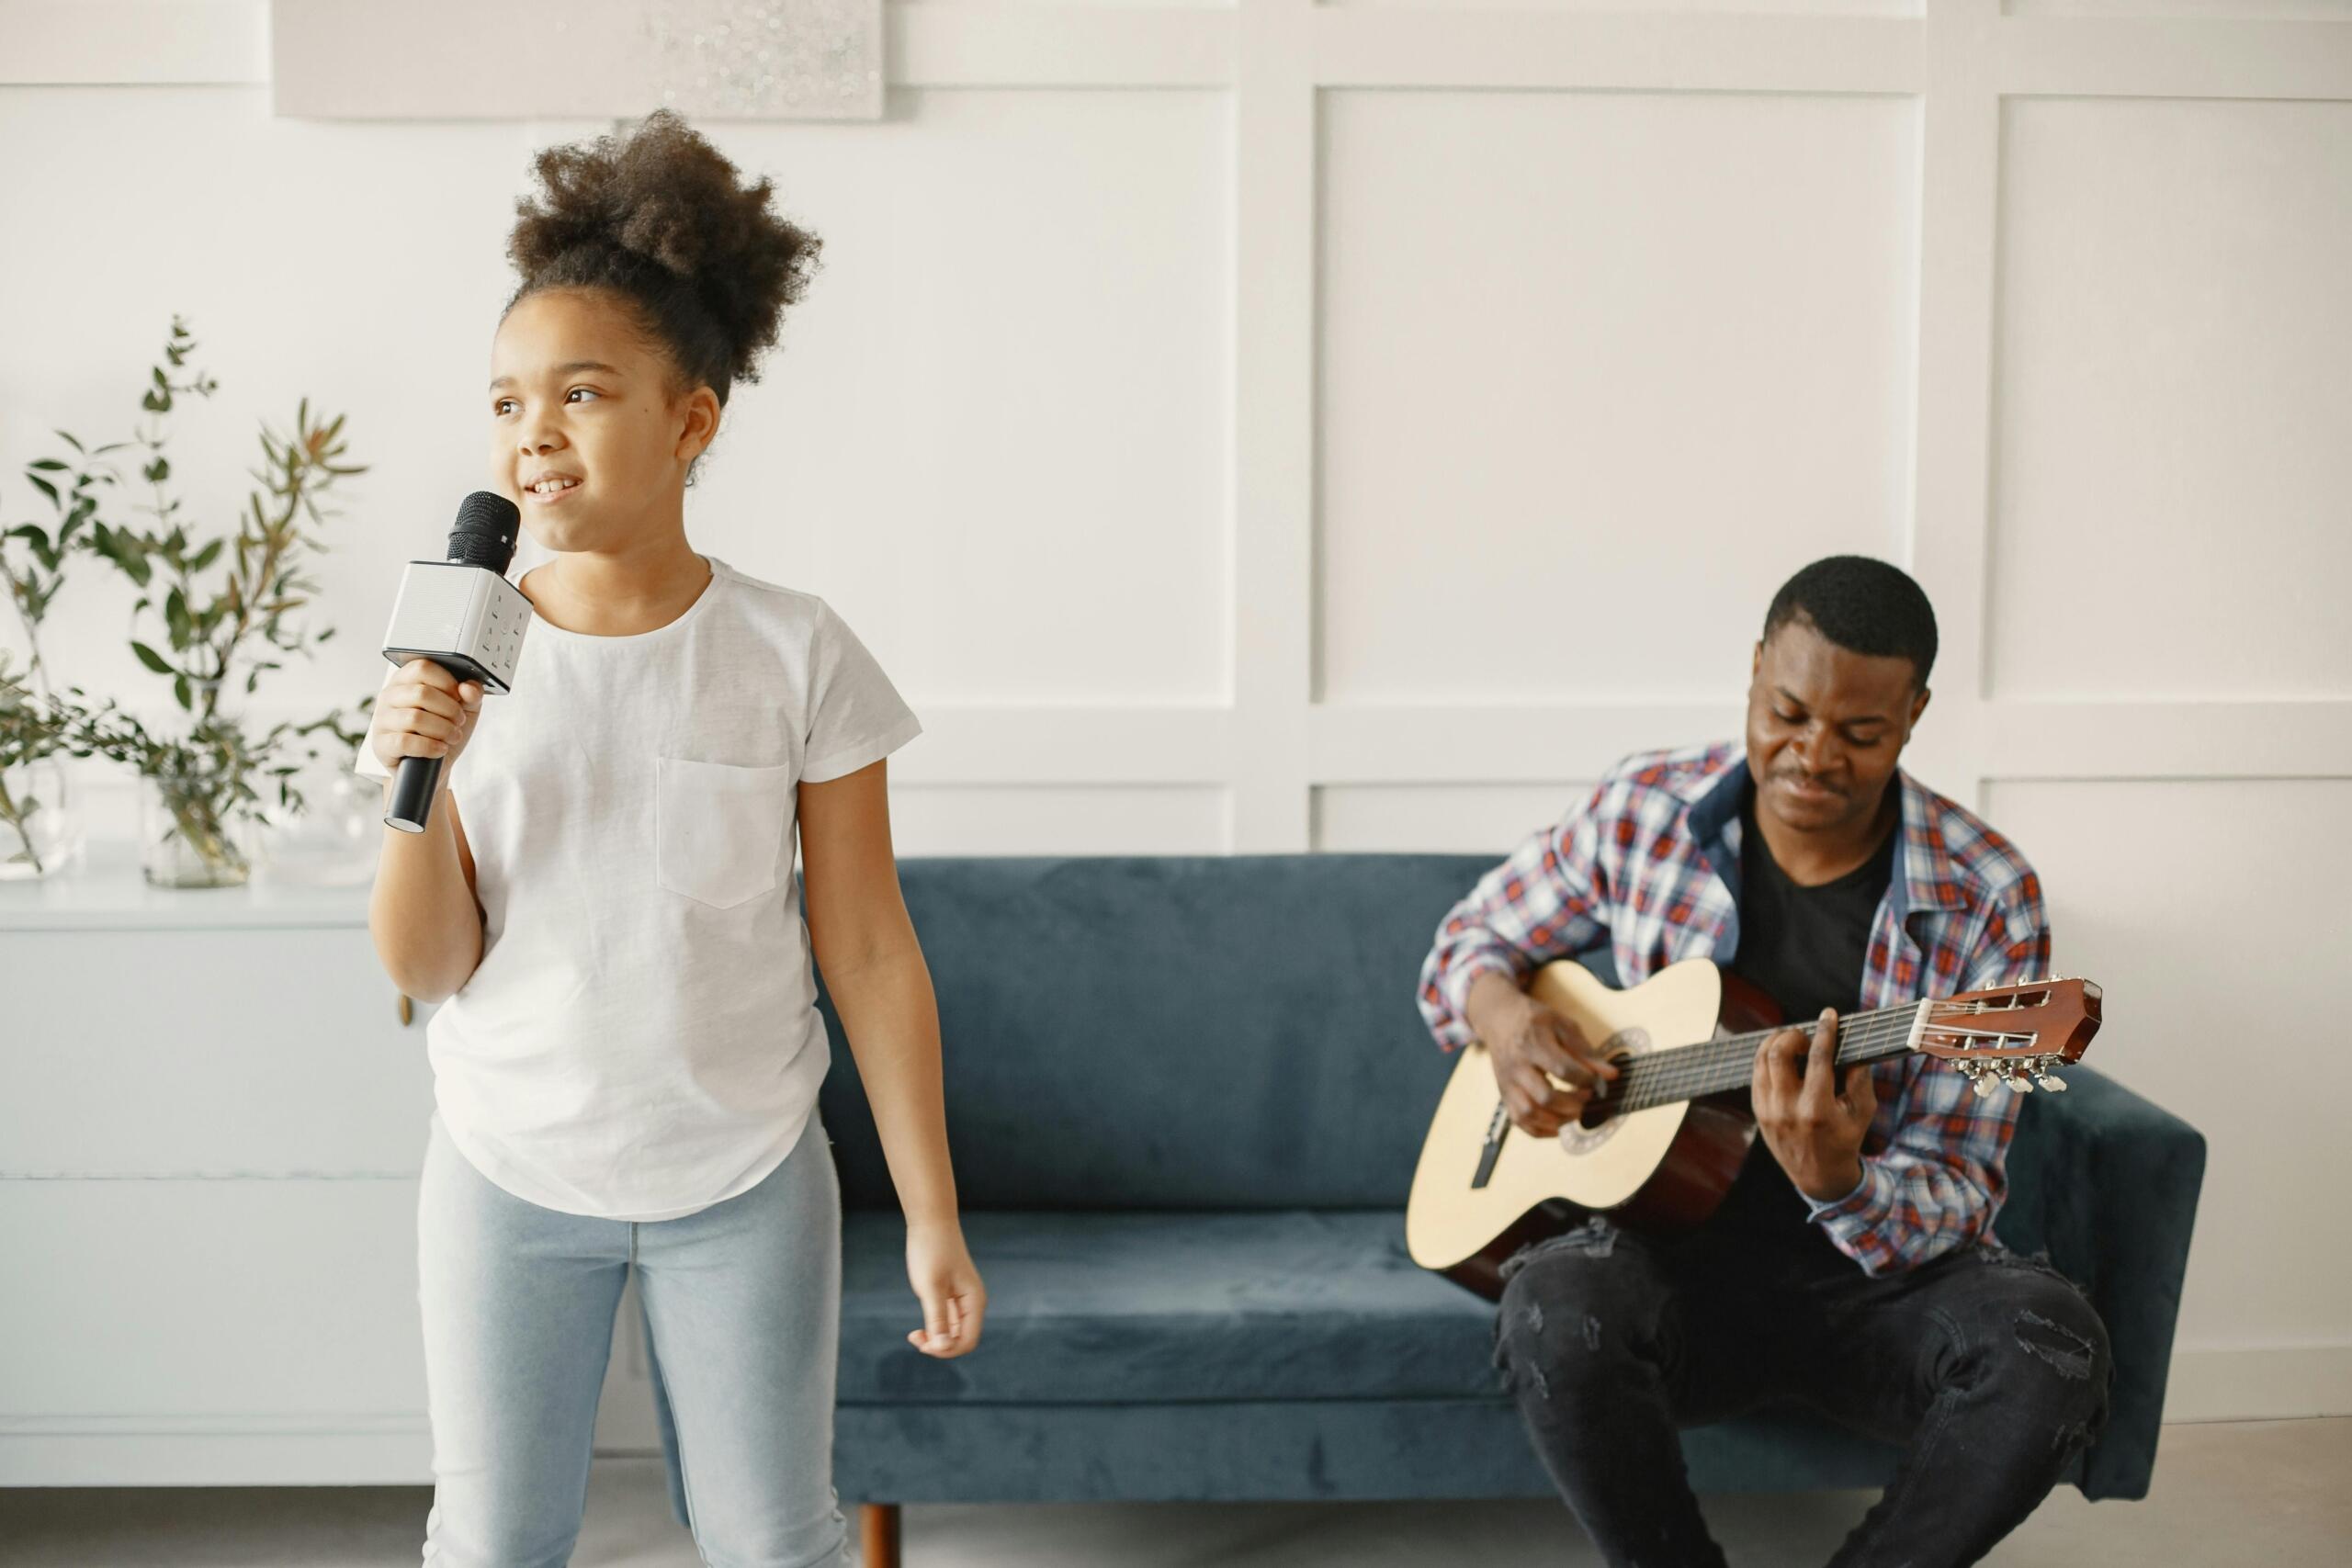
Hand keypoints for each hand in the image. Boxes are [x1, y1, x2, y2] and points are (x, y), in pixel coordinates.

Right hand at [369, 658, 482, 780]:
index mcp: (406, 680)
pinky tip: (440, 749)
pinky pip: (405, 742)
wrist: (431, 767)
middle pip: (421, 693)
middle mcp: (389, 696)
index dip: (447, 682)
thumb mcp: (464, 710)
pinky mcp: (381, 744)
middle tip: (459, 721)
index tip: (459, 696)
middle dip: (449, 710)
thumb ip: (471, 695)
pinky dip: (430, 746)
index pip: (422, 668)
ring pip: (415, 718)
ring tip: (452, 736)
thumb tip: (469, 688)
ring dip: (443, 730)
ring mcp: (382, 720)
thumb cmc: (443, 732)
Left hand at [905, 1217, 985, 1358]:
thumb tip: (943, 1347)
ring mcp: (962, 1299)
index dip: (946, 1350)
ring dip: (935, 1339)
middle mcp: (972, 1303)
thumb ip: (937, 1319)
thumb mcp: (930, 1288)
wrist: (930, 1221)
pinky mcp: (951, 1295)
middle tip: (914, 1337)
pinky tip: (918, 1326)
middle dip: (939, 1346)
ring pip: (953, 1332)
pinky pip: (947, 1322)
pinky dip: (933, 1328)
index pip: (968, 1342)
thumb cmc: (930, 1251)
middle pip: (961, 1340)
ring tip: (913, 1334)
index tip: (922, 1343)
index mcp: (974, 1302)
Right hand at [1471, 973, 1620, 1138]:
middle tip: (1588, 1097)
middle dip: (1574, 1103)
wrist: (1499, 1019)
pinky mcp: (1504, 1094)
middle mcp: (1517, 1066)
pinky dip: (1540, 1130)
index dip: (1585, 1079)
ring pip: (1529, 1113)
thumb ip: (1586, 1052)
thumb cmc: (1536, 1021)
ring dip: (1558, 1120)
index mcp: (1533, 1043)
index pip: (1562, 1069)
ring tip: (1575, 1111)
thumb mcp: (1563, 1025)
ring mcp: (1507, 1083)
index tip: (1595, 1080)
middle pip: (1545, 1097)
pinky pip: (1519, 1121)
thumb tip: (1612, 1076)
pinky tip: (1558, 1125)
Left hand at [1752, 1007, 1877, 1202]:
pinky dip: (1767, 1059)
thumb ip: (1860, 1078)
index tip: (1829, 1014)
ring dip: (1776, 1042)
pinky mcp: (1758, 1112)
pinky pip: (1756, 1075)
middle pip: (1778, 1053)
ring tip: (1793, 1041)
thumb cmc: (1845, 1139)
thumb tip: (1851, 1046)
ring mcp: (1768, 1111)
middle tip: (1806, 1034)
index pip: (1817, 1059)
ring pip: (1761, 1060)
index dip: (1824, 1032)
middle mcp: (1787, 1109)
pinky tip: (1781, 1056)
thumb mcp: (1862, 1112)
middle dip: (1792, 1034)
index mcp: (1817, 1110)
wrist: (1818, 1176)